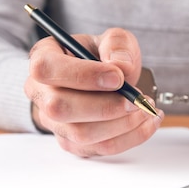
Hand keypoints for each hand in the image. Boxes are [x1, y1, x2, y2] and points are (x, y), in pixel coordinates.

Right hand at [25, 28, 162, 156]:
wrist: (108, 81)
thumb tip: (121, 67)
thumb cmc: (104, 58)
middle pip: (59, 108)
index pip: (46, 69)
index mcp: (44, 58)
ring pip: (81, 134)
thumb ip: (118, 45)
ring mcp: (54, 122)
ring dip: (121, 124)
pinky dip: (130, 137)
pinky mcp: (72, 142)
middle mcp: (42, 92)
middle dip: (105, 106)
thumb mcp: (114, 39)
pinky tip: (146, 120)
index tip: (117, 77)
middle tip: (136, 99)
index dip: (82, 75)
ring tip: (145, 107)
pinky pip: (99, 148)